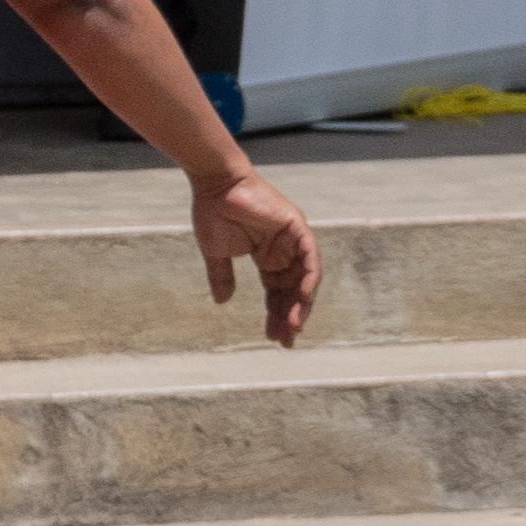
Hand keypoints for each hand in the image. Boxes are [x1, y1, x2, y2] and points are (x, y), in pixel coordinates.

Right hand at [198, 166, 322, 347]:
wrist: (215, 185)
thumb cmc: (214, 212)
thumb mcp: (217, 253)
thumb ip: (222, 277)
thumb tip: (222, 302)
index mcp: (268, 256)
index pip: (277, 291)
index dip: (276, 314)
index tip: (273, 336)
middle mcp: (286, 250)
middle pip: (293, 289)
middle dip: (290, 315)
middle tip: (286, 340)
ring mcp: (294, 239)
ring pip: (305, 278)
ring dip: (301, 303)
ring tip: (293, 326)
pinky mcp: (297, 227)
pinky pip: (311, 257)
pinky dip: (310, 277)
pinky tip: (303, 297)